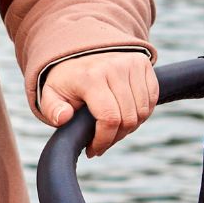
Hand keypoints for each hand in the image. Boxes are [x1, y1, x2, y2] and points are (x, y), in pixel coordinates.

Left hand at [38, 51, 157, 157]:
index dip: (104, 140)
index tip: (93, 150)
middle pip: (129, 118)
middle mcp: (114, 67)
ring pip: (143, 111)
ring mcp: (131, 63)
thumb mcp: (51, 95)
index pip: (109, 118)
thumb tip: (64, 118)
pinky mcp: (143, 63)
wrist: (79, 52)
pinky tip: (126, 114)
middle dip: (116, 137)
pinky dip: (142, 112)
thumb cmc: (66, 81)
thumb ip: (52, 109)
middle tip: (103, 142)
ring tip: (113, 128)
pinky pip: (152, 99)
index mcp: (91, 77)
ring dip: (130, 127)